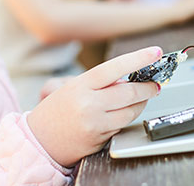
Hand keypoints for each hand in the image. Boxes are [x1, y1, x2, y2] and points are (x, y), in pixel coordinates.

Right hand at [27, 46, 162, 166]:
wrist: (38, 141)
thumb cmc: (54, 112)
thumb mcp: (70, 88)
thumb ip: (97, 83)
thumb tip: (127, 78)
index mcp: (80, 85)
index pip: (114, 68)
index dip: (138, 59)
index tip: (155, 52)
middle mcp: (88, 104)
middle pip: (129, 92)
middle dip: (148, 87)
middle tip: (155, 84)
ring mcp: (95, 124)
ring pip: (131, 111)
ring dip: (140, 104)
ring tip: (141, 99)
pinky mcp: (100, 140)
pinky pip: (121, 127)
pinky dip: (125, 119)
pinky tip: (120, 115)